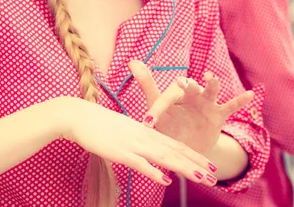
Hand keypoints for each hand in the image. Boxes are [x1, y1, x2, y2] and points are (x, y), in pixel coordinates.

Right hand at [58, 97, 218, 186]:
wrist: (79, 115)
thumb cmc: (99, 124)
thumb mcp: (123, 132)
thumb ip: (137, 142)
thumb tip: (145, 155)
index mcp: (146, 132)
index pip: (175, 145)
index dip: (193, 155)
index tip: (208, 165)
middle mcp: (144, 136)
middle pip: (175, 151)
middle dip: (196, 163)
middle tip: (214, 174)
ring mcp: (133, 143)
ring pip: (164, 157)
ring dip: (185, 168)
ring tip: (202, 177)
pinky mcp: (119, 151)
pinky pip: (139, 162)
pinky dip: (153, 171)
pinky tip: (166, 179)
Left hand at [129, 60, 253, 155]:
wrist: (187, 146)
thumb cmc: (169, 124)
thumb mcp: (157, 109)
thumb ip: (147, 85)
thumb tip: (132, 60)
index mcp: (175, 94)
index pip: (166, 97)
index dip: (157, 109)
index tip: (148, 121)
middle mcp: (191, 94)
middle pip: (190, 86)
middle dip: (187, 84)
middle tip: (181, 82)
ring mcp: (207, 103)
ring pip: (210, 91)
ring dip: (211, 85)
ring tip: (211, 78)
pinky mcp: (219, 114)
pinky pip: (231, 107)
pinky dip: (240, 100)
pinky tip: (250, 94)